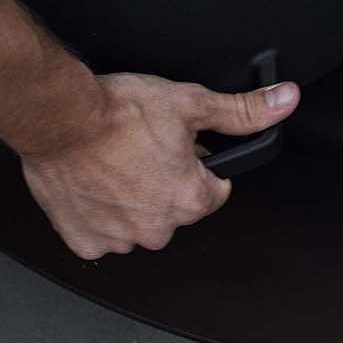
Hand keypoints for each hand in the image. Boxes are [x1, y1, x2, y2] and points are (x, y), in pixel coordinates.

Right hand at [20, 71, 300, 260]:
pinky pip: (100, 234)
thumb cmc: (118, 112)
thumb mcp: (191, 102)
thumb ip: (242, 110)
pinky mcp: (85, 241)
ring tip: (115, 162)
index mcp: (190, 200)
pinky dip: (98, 214)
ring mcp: (120, 238)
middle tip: (143, 149)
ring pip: (138, 221)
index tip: (178, 148)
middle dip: (164, 182)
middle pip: (175, 208)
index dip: (200, 164)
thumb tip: (283, 102)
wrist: (60, 117)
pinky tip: (93, 184)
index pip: (215, 190)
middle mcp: (158, 228)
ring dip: (130, 198)